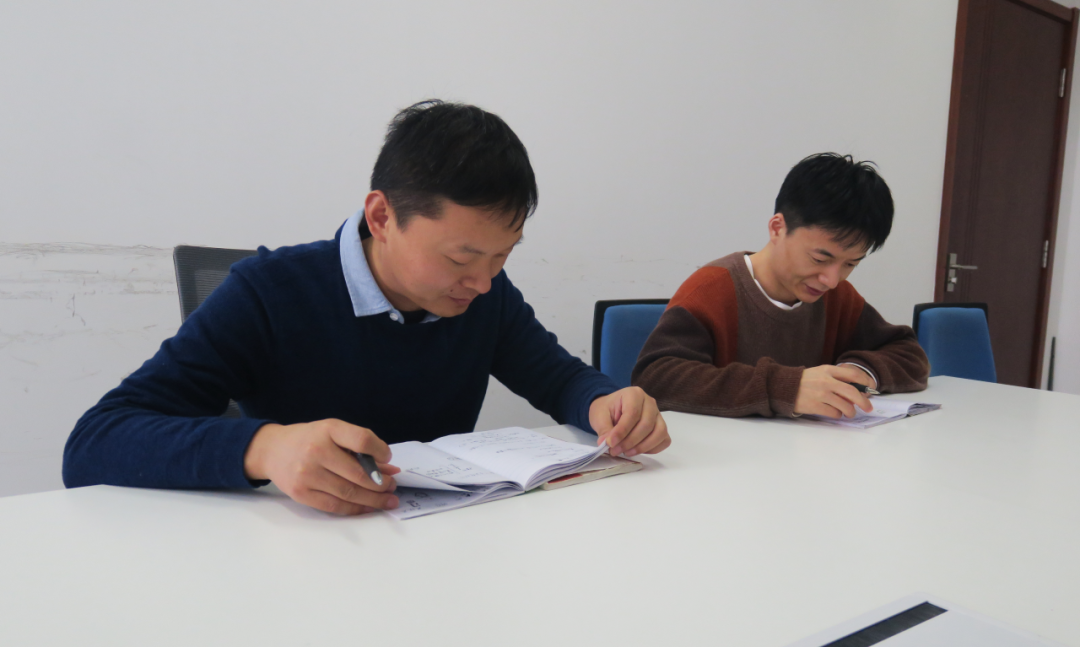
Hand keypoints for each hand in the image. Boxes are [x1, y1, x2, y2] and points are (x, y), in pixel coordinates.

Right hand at [244, 419, 399, 514]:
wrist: (272, 450)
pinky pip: (334, 506)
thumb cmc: (309, 439)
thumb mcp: (333, 433)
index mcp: (328, 430)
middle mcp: (316, 451)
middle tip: (392, 486)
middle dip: (381, 483)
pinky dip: (355, 509)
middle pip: (358, 474)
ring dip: (373, 499)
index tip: (388, 458)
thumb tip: (390, 469)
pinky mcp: (301, 493)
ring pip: (349, 493)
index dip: (381, 451)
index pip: (362, 440)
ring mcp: (307, 474)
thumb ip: (360, 448)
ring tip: (388, 500)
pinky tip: (368, 507)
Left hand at [589, 386, 670, 456]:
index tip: (610, 443)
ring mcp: (658, 415)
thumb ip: (604, 429)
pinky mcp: (661, 427)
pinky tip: (637, 450)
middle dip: (630, 441)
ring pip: (659, 433)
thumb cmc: (606, 410)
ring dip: (642, 447)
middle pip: (646, 424)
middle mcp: (650, 402)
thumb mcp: (599, 416)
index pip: (633, 413)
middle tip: (615, 450)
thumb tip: (606, 443)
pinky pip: (664, 440)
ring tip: (626, 452)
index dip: (622, 431)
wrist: (612, 410)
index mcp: (634, 394)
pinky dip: (653, 449)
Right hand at [794, 365, 873, 418]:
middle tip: (868, 407)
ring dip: (850, 411)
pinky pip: (834, 413)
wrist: (784, 387)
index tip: (872, 388)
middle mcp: (826, 381)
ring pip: (845, 405)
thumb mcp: (820, 373)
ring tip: (849, 413)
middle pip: (852, 392)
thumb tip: (858, 391)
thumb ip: (837, 378)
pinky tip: (834, 412)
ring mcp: (820, 394)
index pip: (853, 374)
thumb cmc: (805, 381)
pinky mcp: (815, 406)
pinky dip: (837, 415)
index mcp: (828, 370)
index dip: (866, 381)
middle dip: (864, 401)